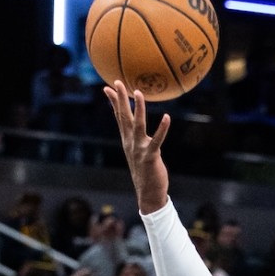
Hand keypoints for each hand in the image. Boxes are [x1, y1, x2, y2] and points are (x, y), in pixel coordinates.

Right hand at [102, 80, 169, 213]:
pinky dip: (162, 129)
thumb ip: (136, 138)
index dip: (114, 102)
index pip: (119, 117)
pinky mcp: (150, 156)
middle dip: (120, 99)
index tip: (108, 87)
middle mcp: (130, 142)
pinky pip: (157, 140)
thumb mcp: (137, 151)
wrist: (148, 193)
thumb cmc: (145, 171)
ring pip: (138, 125)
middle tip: (117, 82)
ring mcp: (139, 149)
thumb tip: (135, 126)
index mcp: (127, 140)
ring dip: (138, 108)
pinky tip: (167, 117)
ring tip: (138, 92)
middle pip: (124, 117)